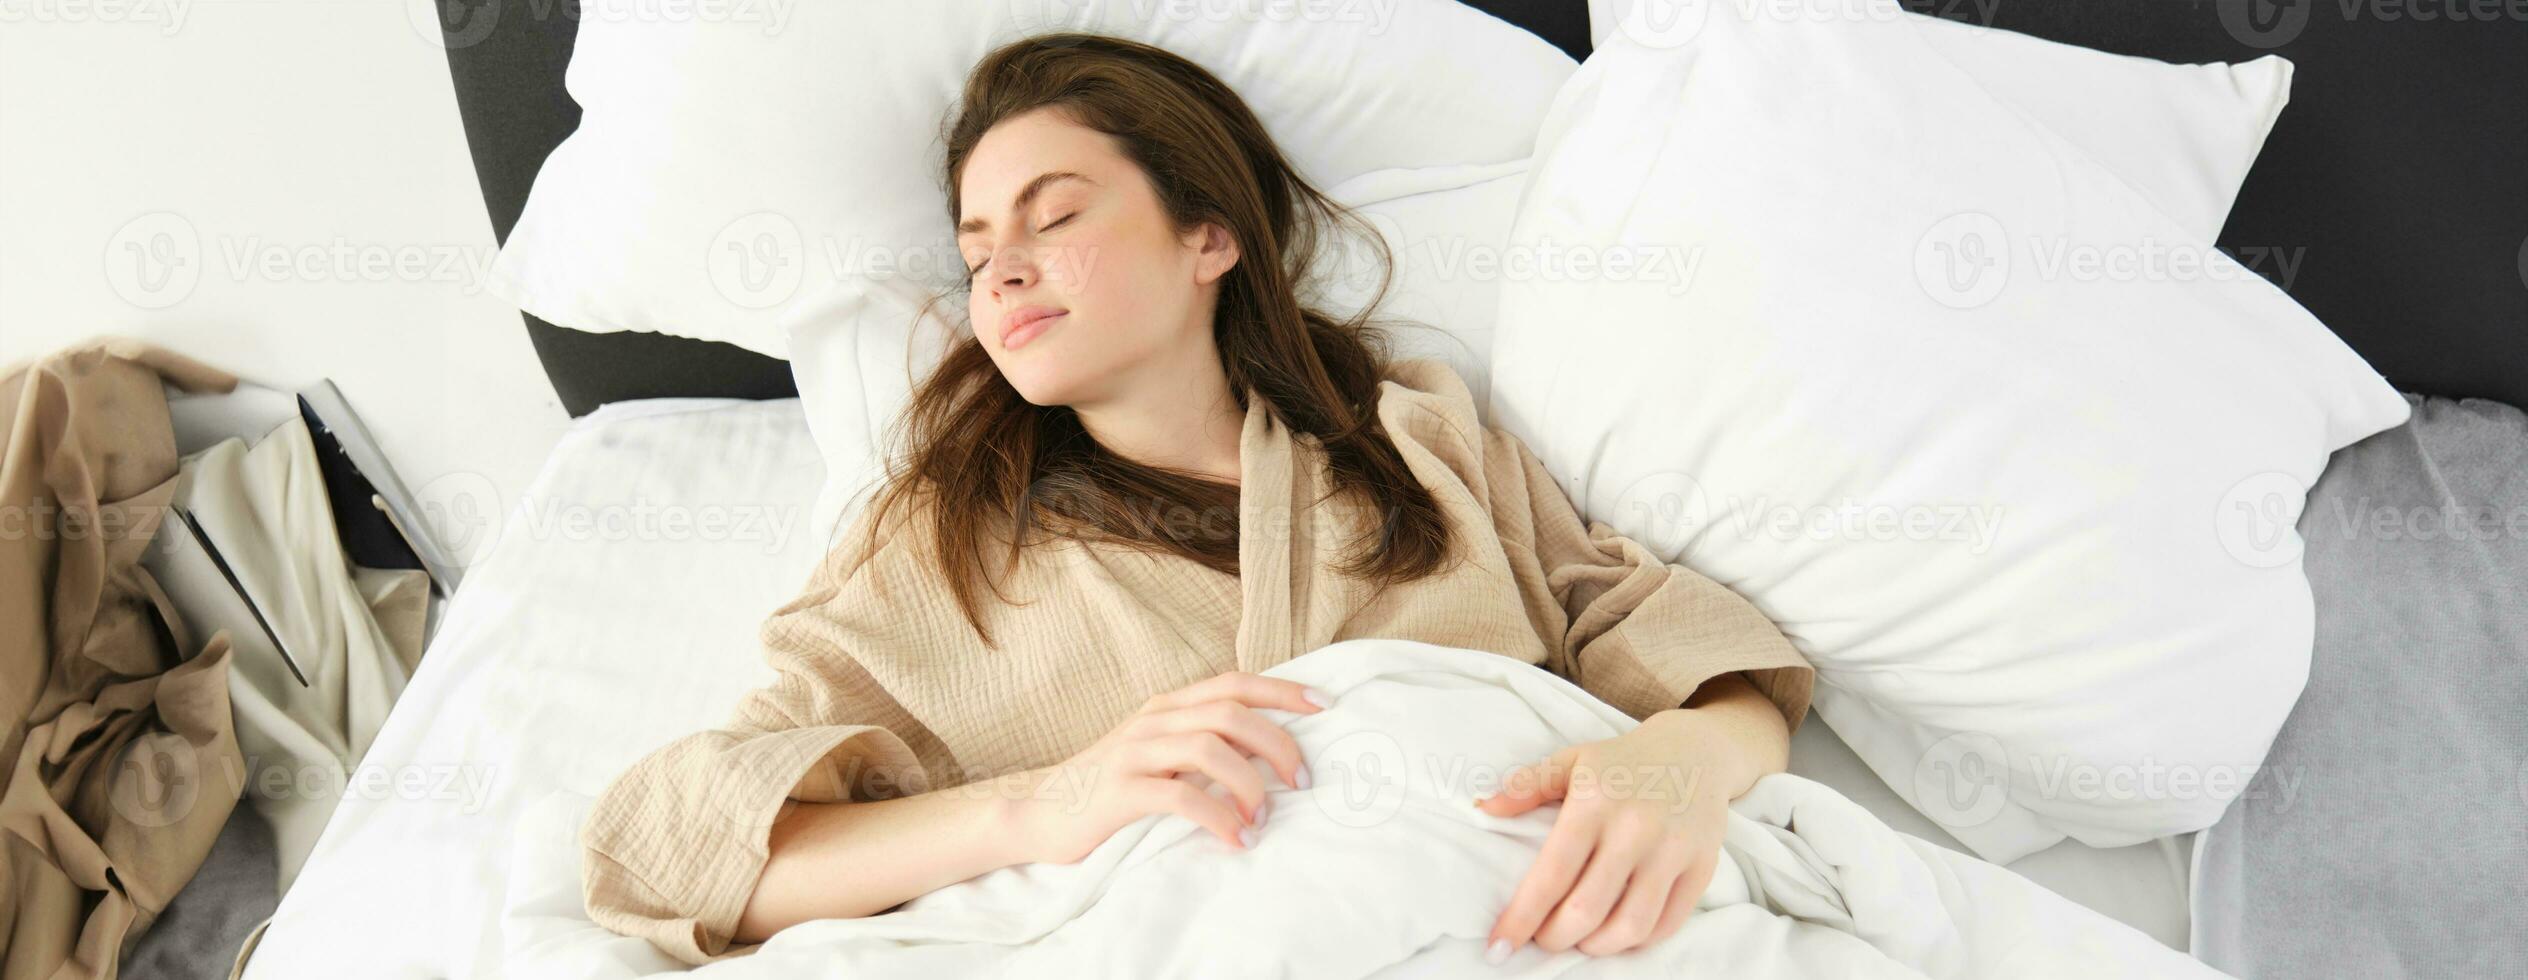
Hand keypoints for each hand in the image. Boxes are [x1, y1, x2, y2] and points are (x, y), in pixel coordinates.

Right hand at [1011, 671, 1328, 864]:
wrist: (1037, 815)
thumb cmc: (1109, 790)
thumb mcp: (1158, 756)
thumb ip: (1202, 745)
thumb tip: (1269, 753)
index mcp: (1167, 706)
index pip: (1235, 683)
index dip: (1283, 691)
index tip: (1326, 706)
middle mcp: (1153, 720)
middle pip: (1231, 712)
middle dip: (1278, 744)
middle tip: (1303, 781)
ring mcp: (1134, 752)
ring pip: (1210, 747)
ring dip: (1250, 784)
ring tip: (1265, 818)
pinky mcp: (1119, 791)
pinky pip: (1180, 796)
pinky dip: (1218, 817)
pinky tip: (1237, 839)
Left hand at [1474, 710, 1744, 961]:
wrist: (1696, 751)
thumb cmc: (1621, 762)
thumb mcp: (1571, 761)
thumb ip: (1527, 785)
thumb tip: (1484, 808)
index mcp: (1596, 802)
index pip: (1553, 872)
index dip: (1522, 916)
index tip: (1498, 945)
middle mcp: (1636, 828)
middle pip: (1587, 908)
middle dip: (1555, 937)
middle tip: (1543, 939)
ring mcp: (1673, 850)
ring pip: (1630, 925)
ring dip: (1596, 946)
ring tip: (1580, 939)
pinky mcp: (1701, 867)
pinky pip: (1667, 924)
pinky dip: (1637, 941)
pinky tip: (1616, 934)